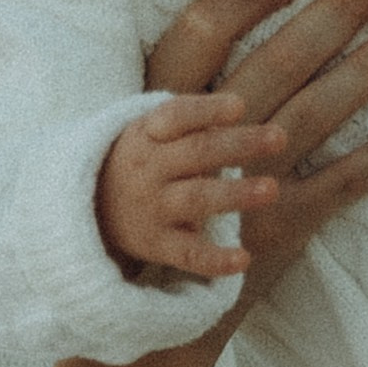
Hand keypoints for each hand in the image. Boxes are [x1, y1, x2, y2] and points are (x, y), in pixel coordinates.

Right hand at [47, 0, 367, 366]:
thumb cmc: (151, 206)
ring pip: (317, 111)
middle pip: (279, 57)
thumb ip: (186, 86)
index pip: (210, 27)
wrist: (146, 309)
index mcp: (166, 105)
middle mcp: (207, 138)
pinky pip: (343, 183)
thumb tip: (238, 16)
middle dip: (336, 10)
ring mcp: (245, 182)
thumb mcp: (151, 137)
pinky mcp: (281, 227)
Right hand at [97, 94, 286, 280]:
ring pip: (196, 199)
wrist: (87, 207)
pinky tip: (243, 259)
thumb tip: (240, 108)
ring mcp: (151, 208)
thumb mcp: (150, 131)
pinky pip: (187, 254)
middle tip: (279, 138)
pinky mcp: (156, 244)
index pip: (176, 116)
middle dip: (240, 145)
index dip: (207, 110)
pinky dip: (214, 260)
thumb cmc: (140, 161)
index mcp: (147, 134)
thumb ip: (189, 120)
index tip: (239, 106)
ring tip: (271, 189)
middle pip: (197, 153)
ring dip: (235, 194)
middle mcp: (147, 169)